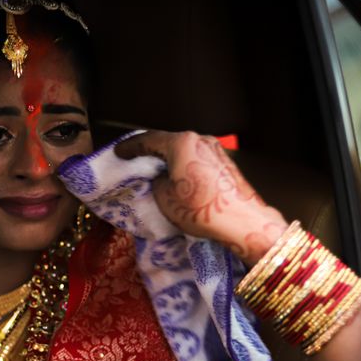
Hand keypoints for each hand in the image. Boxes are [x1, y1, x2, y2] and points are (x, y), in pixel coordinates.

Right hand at [115, 130, 287, 263]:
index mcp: (181, 143)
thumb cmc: (200, 209)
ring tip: (155, 169)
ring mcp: (215, 148)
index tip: (119, 152)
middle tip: (134, 159)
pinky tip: (176, 176)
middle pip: (168, 141)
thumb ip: (156, 181)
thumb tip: (161, 178)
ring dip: (168, 158)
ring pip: (184, 149)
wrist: (242, 222)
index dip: (130, 147)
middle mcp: (200, 139)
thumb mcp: (164, 198)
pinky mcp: (225, 161)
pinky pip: (196, 157)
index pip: (149, 140)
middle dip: (150, 151)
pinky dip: (182, 164)